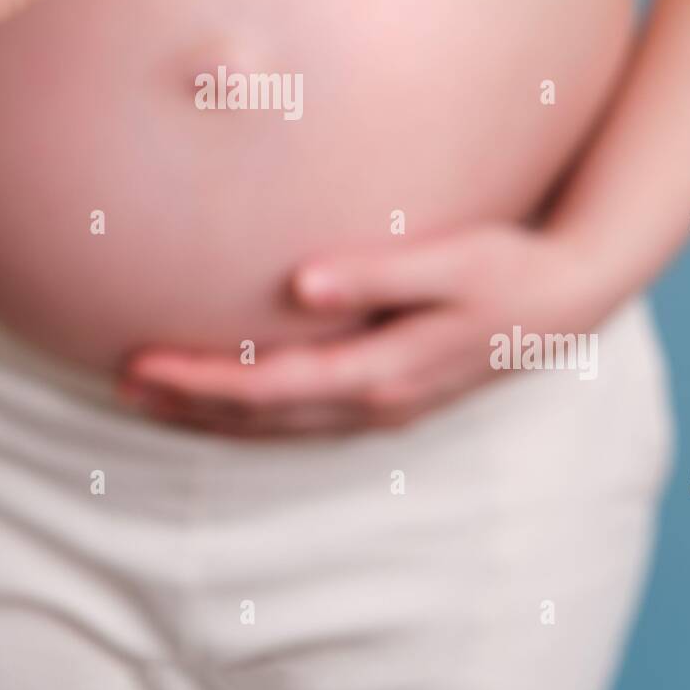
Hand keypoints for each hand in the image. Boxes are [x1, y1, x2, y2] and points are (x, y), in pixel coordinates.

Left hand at [120, 225, 619, 435]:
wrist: (568, 301)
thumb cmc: (509, 271)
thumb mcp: (453, 263)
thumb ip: (378, 273)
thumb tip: (302, 285)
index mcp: (382, 372)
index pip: (269, 386)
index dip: (201, 379)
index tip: (140, 362)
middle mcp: (374, 401)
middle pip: (261, 417)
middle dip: (190, 403)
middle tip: (122, 383)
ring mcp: (381, 405)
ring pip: (278, 425)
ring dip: (214, 414)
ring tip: (153, 395)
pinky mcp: (387, 394)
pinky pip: (302, 416)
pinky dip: (254, 414)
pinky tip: (228, 398)